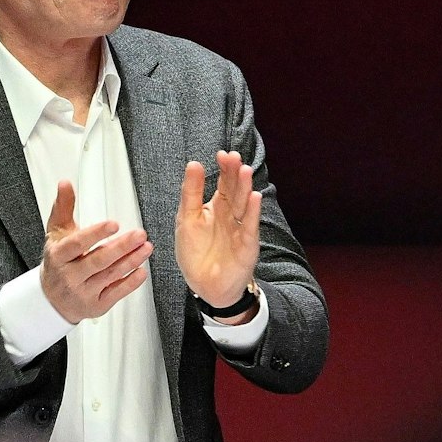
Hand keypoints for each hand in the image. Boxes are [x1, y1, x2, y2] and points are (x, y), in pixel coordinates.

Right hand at [42, 180, 151, 321]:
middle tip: (140, 234)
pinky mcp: (97, 305)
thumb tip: (65, 183)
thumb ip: (63, 207)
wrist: (52, 298)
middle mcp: (69, 275)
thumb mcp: (56, 233)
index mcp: (58, 256)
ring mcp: (83, 292)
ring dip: (131, 261)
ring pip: (110, 275)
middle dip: (121, 247)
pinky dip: (130, 283)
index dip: (95, 234)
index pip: (77, 244)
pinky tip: (141, 270)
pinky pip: (116, 293)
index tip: (113, 224)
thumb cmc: (58, 261)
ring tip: (146, 247)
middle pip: (98, 260)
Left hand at [177, 150, 262, 310]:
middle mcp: (231, 216)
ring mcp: (240, 229)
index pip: (223, 183)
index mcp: (217, 208)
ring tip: (244, 171)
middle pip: (235, 190)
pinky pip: (249, 226)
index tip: (222, 154)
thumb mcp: (187, 219)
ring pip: (243, 205)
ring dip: (245, 188)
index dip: (224, 169)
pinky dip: (252, 212)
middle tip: (234, 157)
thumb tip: (193, 164)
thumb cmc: (196, 254)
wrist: (206, 286)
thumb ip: (190, 192)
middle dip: (234, 174)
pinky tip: (254, 197)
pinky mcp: (246, 245)